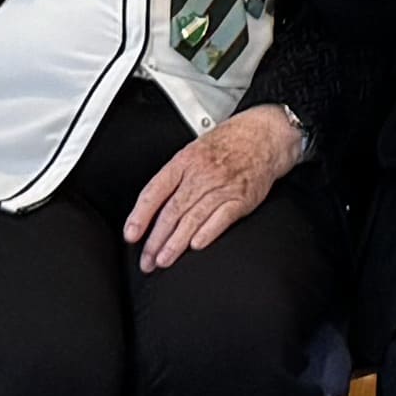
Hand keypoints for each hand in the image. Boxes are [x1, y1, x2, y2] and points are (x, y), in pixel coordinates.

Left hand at [127, 103, 301, 268]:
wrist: (264, 135)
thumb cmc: (227, 144)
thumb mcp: (194, 150)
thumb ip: (174, 177)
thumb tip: (151, 209)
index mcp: (184, 161)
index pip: (155, 191)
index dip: (140, 216)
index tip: (131, 235)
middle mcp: (201, 174)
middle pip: (172, 211)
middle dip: (156, 240)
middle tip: (147, 260)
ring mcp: (222, 186)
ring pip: (193, 218)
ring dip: (176, 243)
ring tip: (164, 260)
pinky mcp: (242, 198)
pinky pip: (221, 218)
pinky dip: (208, 233)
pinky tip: (196, 246)